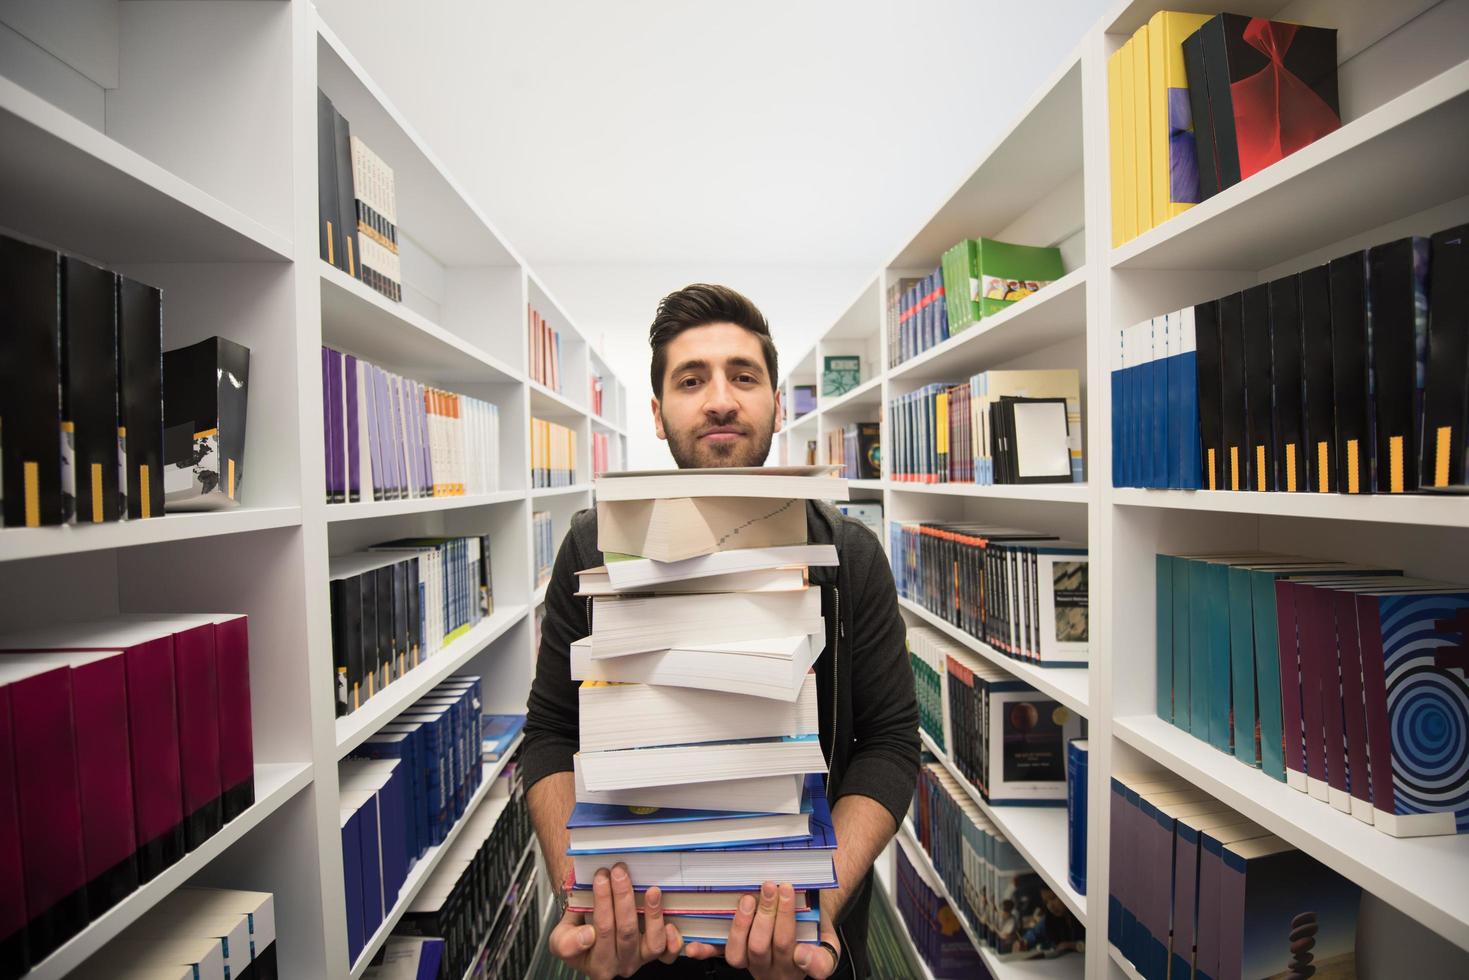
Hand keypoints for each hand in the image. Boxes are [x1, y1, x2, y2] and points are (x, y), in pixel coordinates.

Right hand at [546, 864, 681, 979]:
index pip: (602, 929)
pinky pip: (669, 953)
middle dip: (623, 896)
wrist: (587, 940)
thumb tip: (588, 935)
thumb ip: (568, 943)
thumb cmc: (576, 936)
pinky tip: (670, 921)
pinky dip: (673, 940)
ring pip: (652, 942)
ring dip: (653, 914)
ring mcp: (641, 960)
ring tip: (652, 890)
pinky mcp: (656, 954)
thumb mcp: (561, 941)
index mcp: (597, 964)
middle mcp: (621, 964)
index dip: (603, 900)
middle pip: (626, 931)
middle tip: (620, 871)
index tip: (601, 875)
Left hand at [685, 881, 839, 978]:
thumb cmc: (813, 928)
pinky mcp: (737, 955)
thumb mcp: (828, 940)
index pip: (806, 958)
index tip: (797, 931)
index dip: (802, 947)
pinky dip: (706, 950)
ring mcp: (754, 963)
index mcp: (804, 962)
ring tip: (747, 900)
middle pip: (771, 946)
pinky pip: (720, 955)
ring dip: (742, 925)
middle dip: (770, 914)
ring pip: (742, 954)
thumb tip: (804, 956)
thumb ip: (822, 955)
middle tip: (770, 886)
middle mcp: (777, 968)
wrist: (803, 925)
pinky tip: (694, 947)